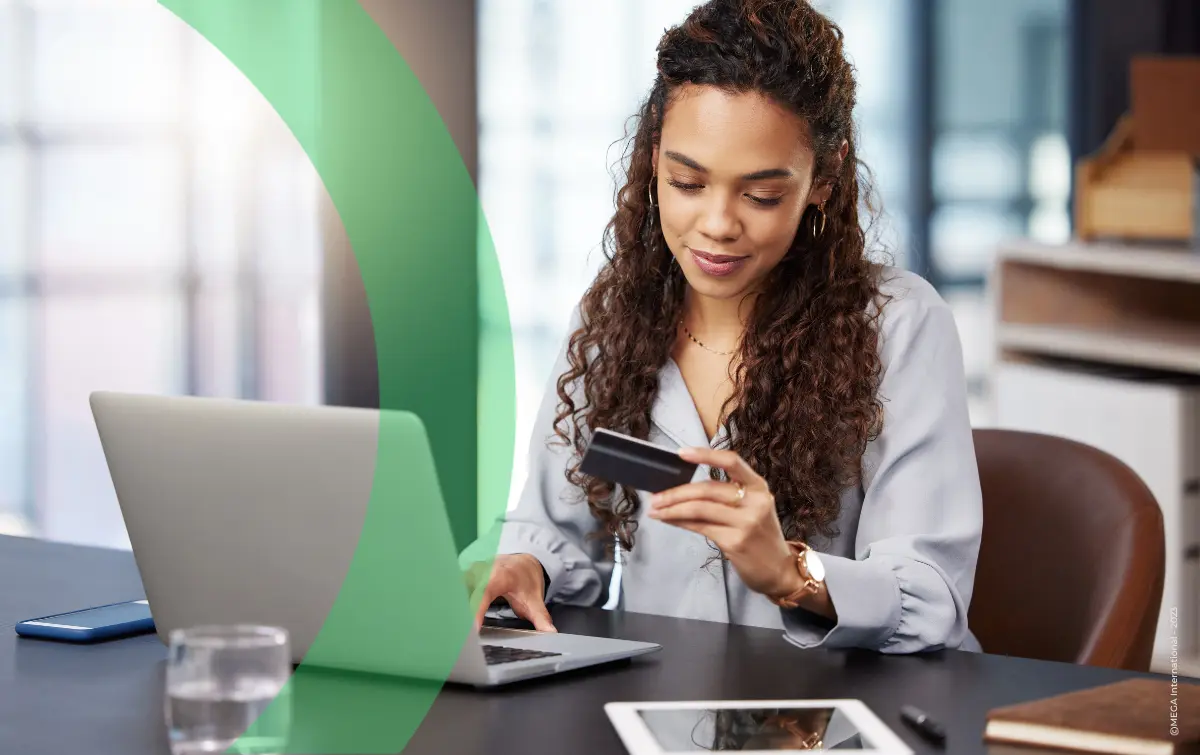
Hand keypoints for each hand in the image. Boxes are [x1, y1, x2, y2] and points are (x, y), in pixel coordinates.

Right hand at [464, 553, 556, 632]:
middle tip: (461, 639)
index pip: (484, 592)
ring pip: (457, 592)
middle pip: (466, 593)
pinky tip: (453, 621)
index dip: (477, 610)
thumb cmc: (526, 581)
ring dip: (456, 611)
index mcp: (500, 575)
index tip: (473, 629)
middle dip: (461, 614)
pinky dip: (455, 606)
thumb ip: (541, 618)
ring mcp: (470, 571)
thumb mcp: (535, 599)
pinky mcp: (464, 576)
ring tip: (455, 633)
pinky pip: (455, 591)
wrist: (523, 562)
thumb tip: (551, 633)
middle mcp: (481, 570)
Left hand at [648, 447, 803, 601]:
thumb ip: (725, 496)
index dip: (705, 455)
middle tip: (655, 496)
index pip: (731, 461)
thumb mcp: (751, 508)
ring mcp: (746, 523)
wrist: (779, 569)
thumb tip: (682, 487)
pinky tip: (668, 520)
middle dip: (676, 492)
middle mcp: (755, 502)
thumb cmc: (760, 535)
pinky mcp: (735, 542)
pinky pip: (700, 527)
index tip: (681, 453)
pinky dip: (679, 522)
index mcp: (759, 487)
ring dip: (672, 508)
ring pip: (699, 508)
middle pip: (707, 489)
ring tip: (655, 509)